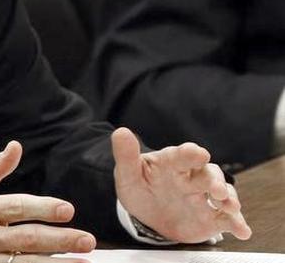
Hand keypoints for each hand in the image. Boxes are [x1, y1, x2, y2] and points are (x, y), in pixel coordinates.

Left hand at [112, 127, 250, 242]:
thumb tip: (121, 132)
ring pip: (223, 194)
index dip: (190, 154)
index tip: (199, 153)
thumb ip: (126, 156)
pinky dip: (236, 223)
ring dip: (229, 199)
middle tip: (216, 190)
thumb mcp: (128, 174)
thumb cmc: (140, 187)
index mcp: (172, 163)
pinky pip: (227, 219)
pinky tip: (242, 230)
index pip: (182, 155)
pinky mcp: (211, 217)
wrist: (146, 213)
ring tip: (230, 207)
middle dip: (215, 180)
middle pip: (208, 174)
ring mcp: (203, 197)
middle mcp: (192, 178)